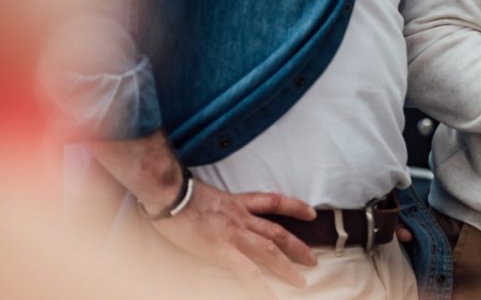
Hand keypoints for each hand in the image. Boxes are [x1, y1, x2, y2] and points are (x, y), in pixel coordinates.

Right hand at [149, 180, 316, 293]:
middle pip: (277, 231)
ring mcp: (233, 233)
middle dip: (297, 247)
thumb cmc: (176, 193)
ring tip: (301, 281)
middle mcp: (240, 217)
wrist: (167, 191)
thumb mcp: (204, 196)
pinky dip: (260, 286)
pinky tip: (270, 297)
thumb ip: (215, 208)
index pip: (273, 202)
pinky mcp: (221, 250)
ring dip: (287, 267)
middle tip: (313, 259)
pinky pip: (246, 271)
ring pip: (269, 250)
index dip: (295, 207)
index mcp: (237, 203)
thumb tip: (214, 216)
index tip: (311, 213)